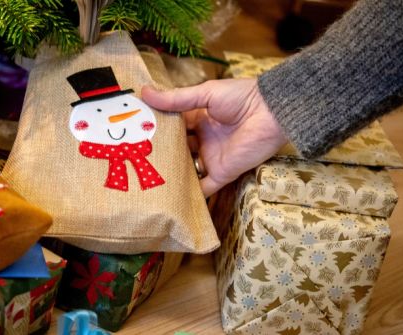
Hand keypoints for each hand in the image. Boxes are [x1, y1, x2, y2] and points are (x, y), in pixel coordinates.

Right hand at [142, 78, 287, 196]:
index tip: (131, 135)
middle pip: (176, 150)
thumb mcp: (205, 94)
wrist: (271, 112)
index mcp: (198, 118)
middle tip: (131, 160)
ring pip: (186, 170)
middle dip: (158, 155)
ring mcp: (210, 158)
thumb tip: (144, 92)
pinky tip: (169, 199)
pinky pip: (203, 188)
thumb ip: (175, 98)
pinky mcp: (221, 174)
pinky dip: (189, 195)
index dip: (154, 131)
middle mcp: (202, 139)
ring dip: (170, 174)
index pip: (172, 127)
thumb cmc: (240, 97)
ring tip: (142, 182)